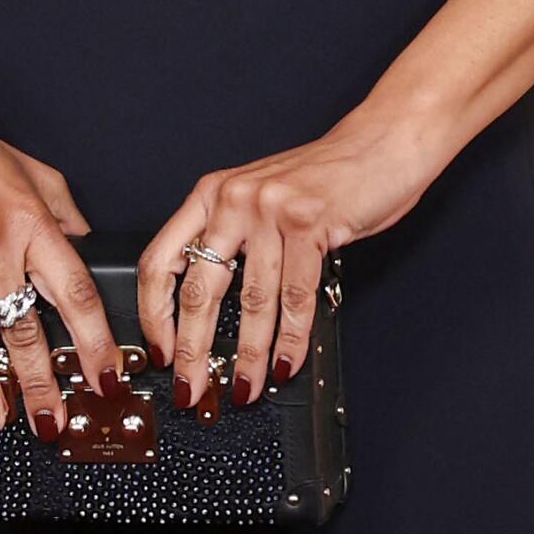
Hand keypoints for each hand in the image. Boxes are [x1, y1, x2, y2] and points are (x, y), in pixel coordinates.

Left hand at [137, 108, 446, 411]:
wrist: (380, 143)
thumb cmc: (322, 178)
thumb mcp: (260, 199)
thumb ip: (232, 240)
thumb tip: (207, 311)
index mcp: (211, 193)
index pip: (159, 259)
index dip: (153, 313)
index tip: (159, 351)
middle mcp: (233, 198)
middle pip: (198, 289)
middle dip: (193, 351)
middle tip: (191, 389)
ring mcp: (270, 210)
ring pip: (251, 301)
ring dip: (247, 356)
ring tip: (244, 388)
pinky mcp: (309, 224)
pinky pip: (296, 298)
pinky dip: (291, 340)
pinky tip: (285, 363)